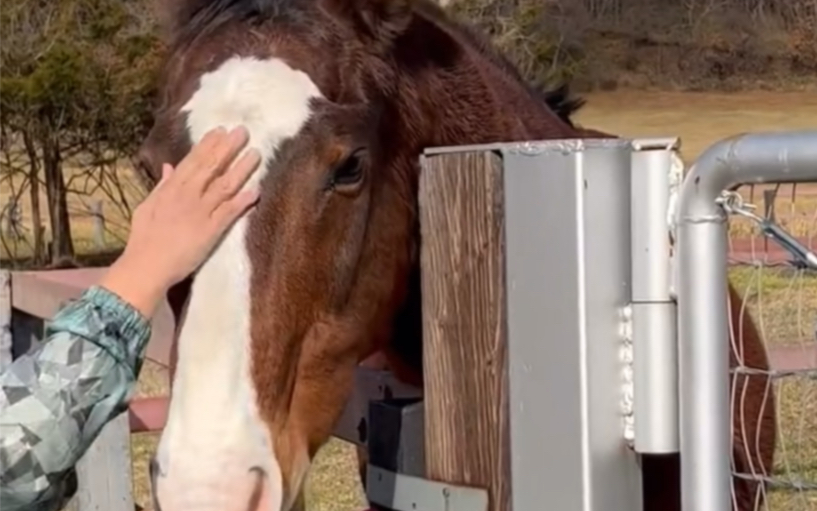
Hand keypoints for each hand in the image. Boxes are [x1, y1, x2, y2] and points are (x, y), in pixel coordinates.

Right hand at [100, 126, 260, 316]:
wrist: (146, 266)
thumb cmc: (144, 239)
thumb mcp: (147, 207)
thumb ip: (161, 185)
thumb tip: (169, 166)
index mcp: (170, 189)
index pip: (192, 161)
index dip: (208, 145)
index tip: (221, 130)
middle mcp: (186, 196)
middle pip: (211, 167)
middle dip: (228, 148)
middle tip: (243, 131)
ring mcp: (200, 212)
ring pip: (224, 185)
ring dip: (241, 169)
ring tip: (256, 154)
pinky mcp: (211, 231)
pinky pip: (230, 212)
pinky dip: (243, 200)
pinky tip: (257, 190)